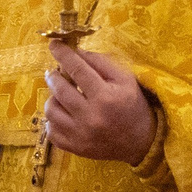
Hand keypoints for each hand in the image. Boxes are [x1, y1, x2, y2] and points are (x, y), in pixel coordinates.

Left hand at [44, 44, 157, 165]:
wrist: (141, 141)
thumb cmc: (133, 105)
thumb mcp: (124, 79)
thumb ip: (100, 62)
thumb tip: (76, 52)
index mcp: (105, 97)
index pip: (77, 70)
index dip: (63, 54)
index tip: (54, 44)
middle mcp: (90, 117)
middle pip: (59, 90)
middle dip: (53, 76)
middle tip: (54, 72)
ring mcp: (80, 135)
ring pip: (51, 110)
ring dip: (53, 98)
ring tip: (61, 95)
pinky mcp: (74, 148)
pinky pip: (51, 131)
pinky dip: (53, 120)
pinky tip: (63, 114)